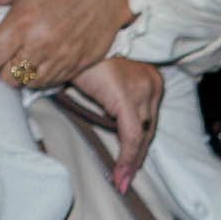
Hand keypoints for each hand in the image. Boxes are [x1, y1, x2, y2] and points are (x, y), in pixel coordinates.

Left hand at [0, 0, 136, 93]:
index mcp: (22, 21)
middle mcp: (40, 44)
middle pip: (7, 78)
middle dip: (2, 70)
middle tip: (6, 58)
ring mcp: (60, 58)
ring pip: (29, 83)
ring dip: (23, 75)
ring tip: (25, 58)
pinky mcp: (77, 66)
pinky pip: (51, 83)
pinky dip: (43, 76)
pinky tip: (44, 60)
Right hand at [69, 51, 164, 186]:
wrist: (67, 36)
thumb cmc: (79, 52)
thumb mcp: (100, 76)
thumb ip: (109, 96)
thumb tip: (103, 118)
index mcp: (149, 75)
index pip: (148, 117)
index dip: (139, 143)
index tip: (130, 165)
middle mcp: (153, 81)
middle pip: (148, 128)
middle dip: (137, 155)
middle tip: (126, 178)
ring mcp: (143, 89)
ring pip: (142, 136)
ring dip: (132, 162)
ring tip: (121, 182)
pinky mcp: (128, 98)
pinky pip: (131, 137)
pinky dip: (126, 159)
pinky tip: (119, 176)